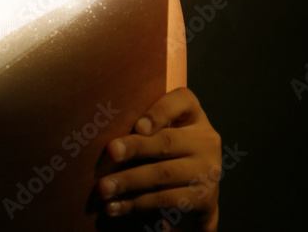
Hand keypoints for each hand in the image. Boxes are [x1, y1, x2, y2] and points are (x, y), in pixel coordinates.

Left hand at [96, 87, 220, 231]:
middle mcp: (205, 140)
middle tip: (111, 152)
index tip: (138, 126)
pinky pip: (164, 199)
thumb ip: (143, 125)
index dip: (159, 113)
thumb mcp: (164, 130)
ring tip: (104, 187)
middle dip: (135, 147)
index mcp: (193, 114)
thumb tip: (100, 130)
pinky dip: (135, 203)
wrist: (198, 194)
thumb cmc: (168, 151)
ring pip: (163, 174)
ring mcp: (207, 170)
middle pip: (166, 141)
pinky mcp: (203, 198)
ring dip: (128, 181)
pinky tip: (114, 206)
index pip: (182, 101)